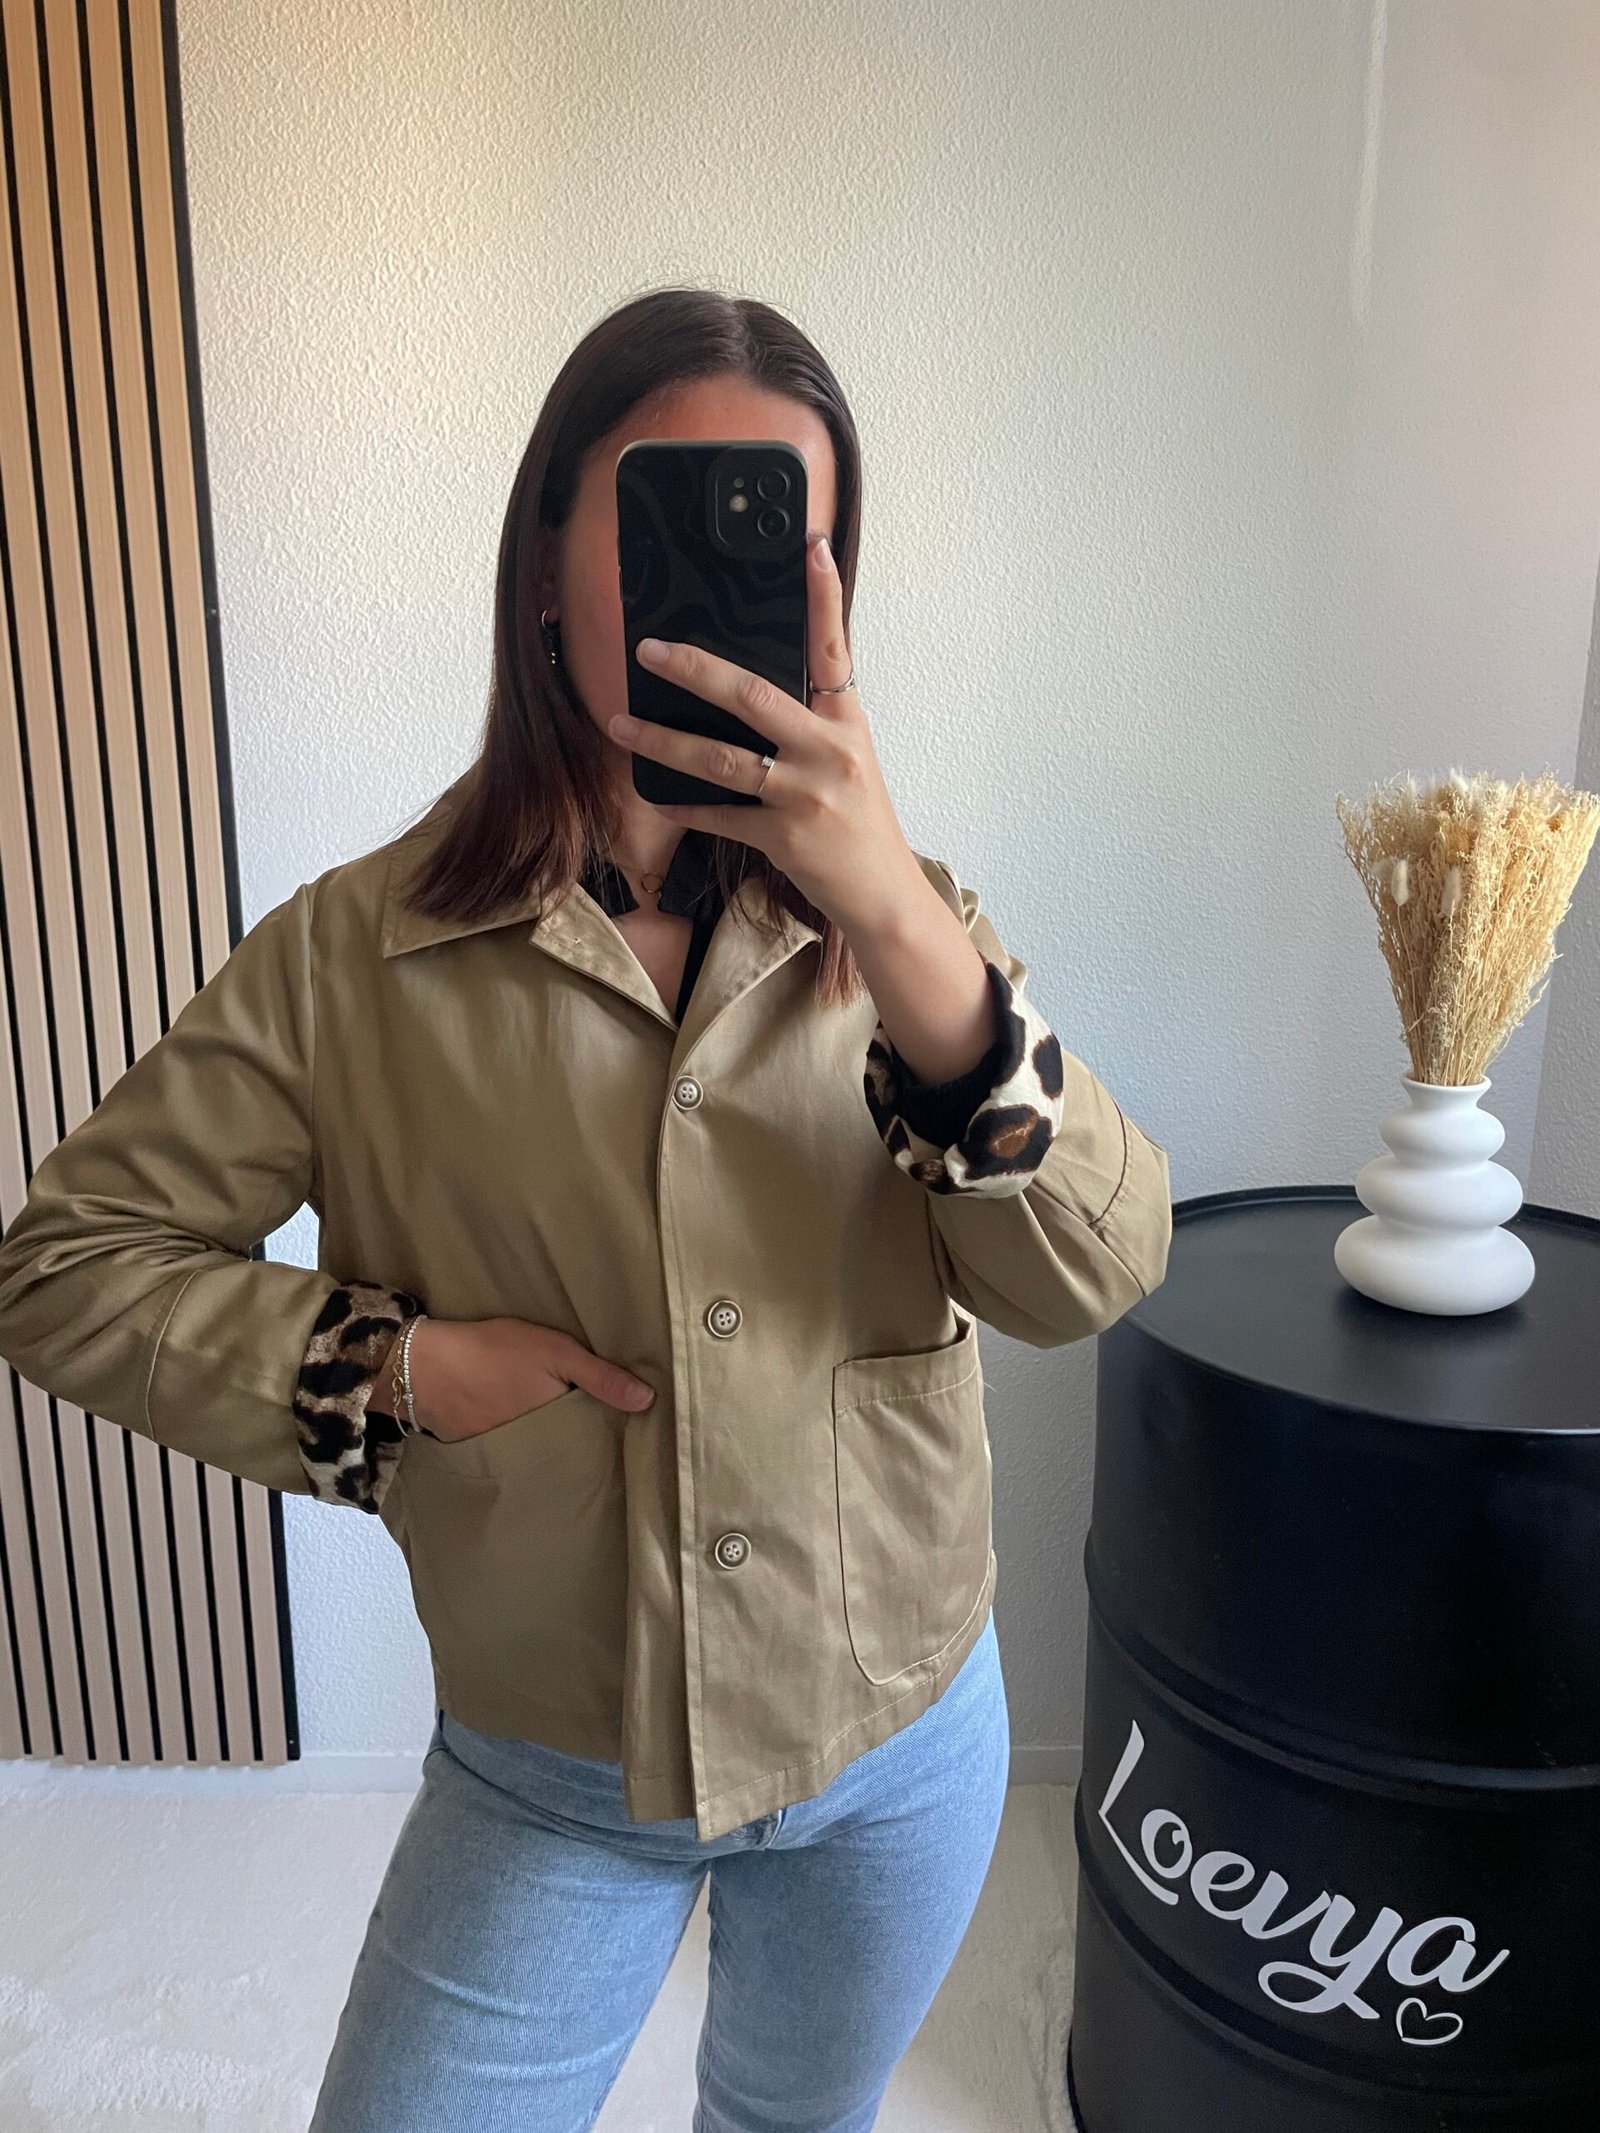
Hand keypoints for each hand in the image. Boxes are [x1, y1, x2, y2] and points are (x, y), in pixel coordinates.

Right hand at [380, 1318, 655, 1443]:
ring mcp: (506, 1457)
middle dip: (585, 1447)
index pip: (595, 1442)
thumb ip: (601, 1376)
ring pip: (542, 1456)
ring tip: (571, 1435)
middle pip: (570, 1453)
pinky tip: (528, 1433)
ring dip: (553, 1449)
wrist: (424, 1367)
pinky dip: (524, 1448)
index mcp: (558, 1428)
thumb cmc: (494, 1352)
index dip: (611, 1437)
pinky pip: (514, 1456)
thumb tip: (648, 1400)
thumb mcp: (555, 1352)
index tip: (630, 1436)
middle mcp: (535, 1453)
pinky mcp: (482, 1454)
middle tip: (604, 1436)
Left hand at [605, 532, 924, 932]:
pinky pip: (719, 815)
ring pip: (721, 758)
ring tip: (621, 724)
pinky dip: (682, 805)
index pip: (835, 649)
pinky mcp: (783, 838)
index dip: (825, 598)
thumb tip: (746, 689)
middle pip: (754, 697)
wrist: (882, 893)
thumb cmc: (861, 822)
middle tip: (650, 650)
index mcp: (848, 724)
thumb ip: (810, 723)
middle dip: (696, 670)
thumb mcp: (849, 759)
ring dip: (664, 741)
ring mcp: (804, 796)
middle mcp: (829, 752)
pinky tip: (654, 793)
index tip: (812, 548)